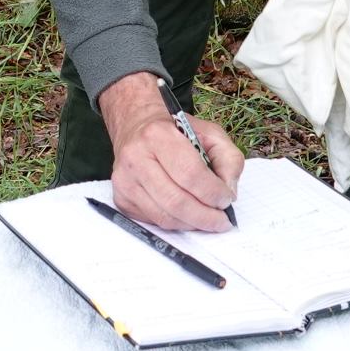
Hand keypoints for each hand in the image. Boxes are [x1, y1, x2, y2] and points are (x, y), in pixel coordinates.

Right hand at [98, 70, 244, 232]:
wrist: (136, 126)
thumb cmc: (175, 132)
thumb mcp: (210, 133)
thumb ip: (228, 159)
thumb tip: (228, 192)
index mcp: (158, 135)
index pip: (190, 173)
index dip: (213, 192)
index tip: (227, 199)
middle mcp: (136, 157)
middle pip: (175, 201)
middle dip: (205, 217)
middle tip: (221, 221)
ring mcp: (124, 180)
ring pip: (164, 217)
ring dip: (192, 224)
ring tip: (208, 220)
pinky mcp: (121, 198)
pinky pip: (153, 221)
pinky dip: (175, 224)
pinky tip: (187, 216)